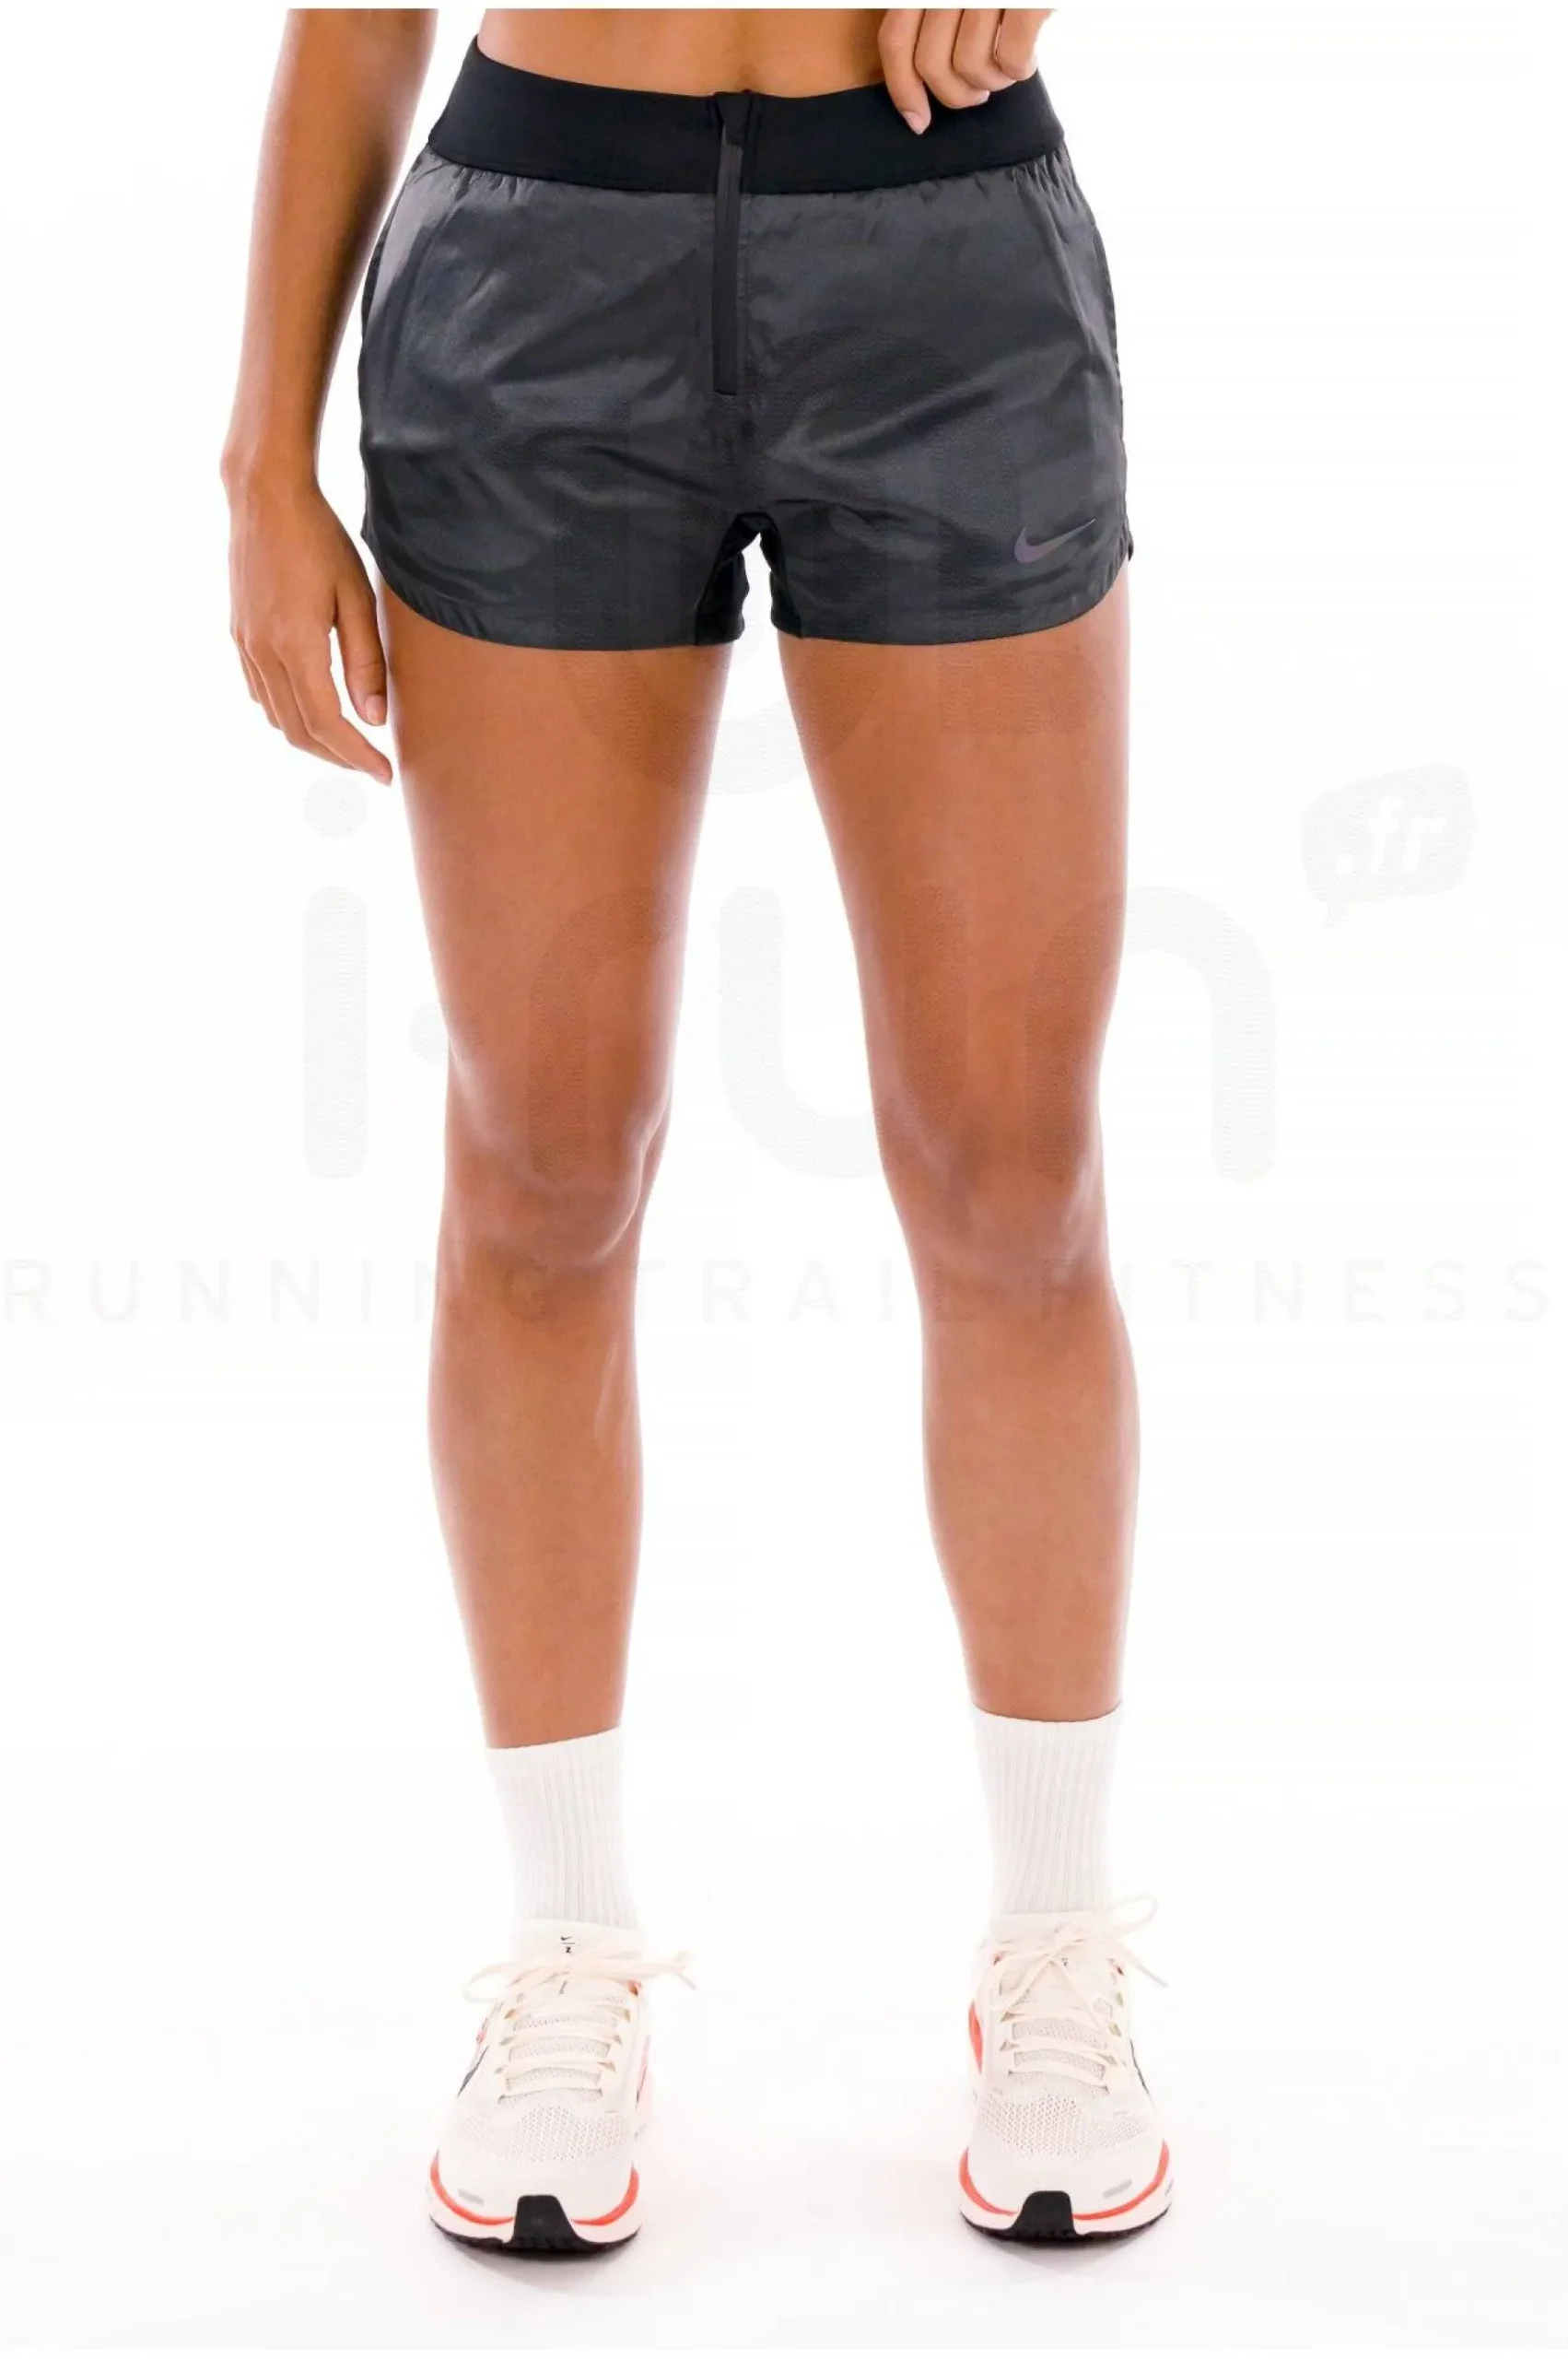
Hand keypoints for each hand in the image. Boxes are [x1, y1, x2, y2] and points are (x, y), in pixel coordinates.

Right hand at [226, 469, 391, 781]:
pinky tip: (313, 709)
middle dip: (338, 756)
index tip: (385, 773)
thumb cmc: (319, 539)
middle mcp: (262, 652)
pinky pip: (262, 693)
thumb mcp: (357, 597)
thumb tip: (374, 719)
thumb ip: (365, 661)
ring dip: (313, 739)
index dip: (357, 756)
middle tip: (372, 765)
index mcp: (295, 645)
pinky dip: (289, 713)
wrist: (264, 497)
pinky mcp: (239, 635)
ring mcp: (245, 645)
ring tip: (349, 743)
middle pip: (299, 731)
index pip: (327, 724)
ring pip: (278, 717)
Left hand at [879, 10, 1051, 132]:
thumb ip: (938, 18)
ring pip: (970, 66)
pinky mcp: (1025, 0)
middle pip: (931, 65)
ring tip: (1006, 70)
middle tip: (977, 93)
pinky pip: (1010, 59)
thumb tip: (927, 80)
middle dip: (955, 95)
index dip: (903, 90)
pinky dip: (1019, 71)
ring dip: (992, 82)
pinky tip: (1028, 61)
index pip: (897, 40)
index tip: (917, 121)